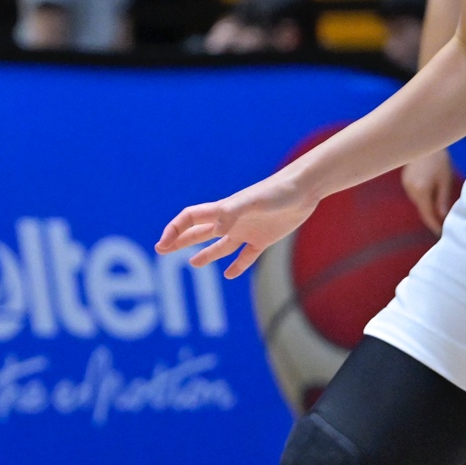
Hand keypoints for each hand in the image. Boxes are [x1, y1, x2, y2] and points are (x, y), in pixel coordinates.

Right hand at [155, 172, 318, 278]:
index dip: (175, 230)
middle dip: (179, 240)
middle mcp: (231, 221)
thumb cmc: (276, 192)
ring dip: (206, 254)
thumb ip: (231, 213)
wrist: (303, 190)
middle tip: (162, 250)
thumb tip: (215, 230)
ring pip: (220, 245)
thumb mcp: (252, 201)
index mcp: (222, 210)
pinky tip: (230, 274)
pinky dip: (238, 266)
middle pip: (199, 232)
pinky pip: (246, 256)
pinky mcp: (263, 239)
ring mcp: (246, 231)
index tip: (163, 243)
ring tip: (193, 263)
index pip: (190, 219)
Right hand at [400, 149, 460, 231]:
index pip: (427, 214)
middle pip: (422, 208)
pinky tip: (430, 194)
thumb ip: (442, 199)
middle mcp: (411, 190)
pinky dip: (423, 197)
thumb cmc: (440, 160)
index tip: (440, 233)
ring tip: (438, 211)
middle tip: (442, 224)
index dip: (433, 225)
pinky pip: (415, 193)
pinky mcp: (405, 180)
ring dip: (427, 206)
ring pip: (418, 201)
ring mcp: (406, 185)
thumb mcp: (445, 180)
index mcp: (421, 192)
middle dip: (431, 216)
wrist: (425, 142)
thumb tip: (442, 216)